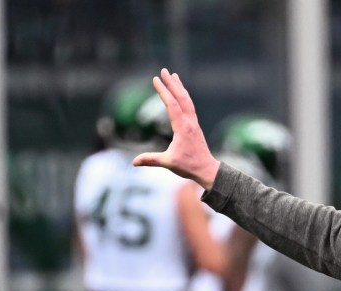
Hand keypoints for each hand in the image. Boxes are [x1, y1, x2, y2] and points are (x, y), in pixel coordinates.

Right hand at [133, 69, 220, 188]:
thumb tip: (134, 162)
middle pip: (181, 98)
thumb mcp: (168, 163)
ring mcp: (193, 123)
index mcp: (182, 128)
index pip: (172, 105)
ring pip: (187, 100)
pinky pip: (189, 106)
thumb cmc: (188, 166)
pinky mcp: (195, 125)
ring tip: (173, 76)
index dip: (163, 92)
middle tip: (164, 70)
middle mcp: (189, 122)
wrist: (207, 169)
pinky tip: (181, 93)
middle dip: (172, 83)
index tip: (155, 79)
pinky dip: (184, 96)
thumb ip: (151, 160)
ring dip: (179, 87)